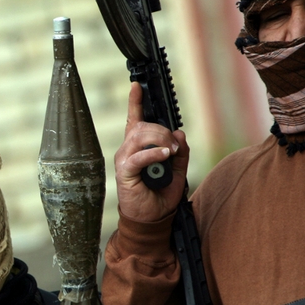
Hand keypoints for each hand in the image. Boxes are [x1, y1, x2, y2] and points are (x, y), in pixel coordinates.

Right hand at [114, 82, 188, 221]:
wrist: (152, 218)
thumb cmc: (160, 195)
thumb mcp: (178, 170)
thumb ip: (180, 151)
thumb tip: (179, 133)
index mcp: (137, 146)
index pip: (134, 119)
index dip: (135, 101)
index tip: (137, 85)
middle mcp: (127, 149)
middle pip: (143, 126)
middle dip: (162, 131)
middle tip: (175, 148)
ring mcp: (124, 159)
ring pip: (140, 137)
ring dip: (160, 141)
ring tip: (171, 154)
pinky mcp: (125, 172)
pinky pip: (138, 156)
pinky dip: (153, 154)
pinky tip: (165, 155)